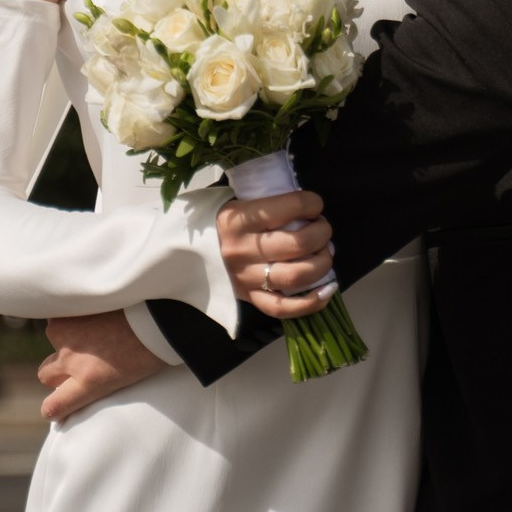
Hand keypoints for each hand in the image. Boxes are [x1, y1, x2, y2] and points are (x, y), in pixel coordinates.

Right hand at [38, 310, 160, 424]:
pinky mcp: (67, 311)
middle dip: (57, 372)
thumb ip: (95, 385)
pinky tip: (92, 313)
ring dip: (66, 338)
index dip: (53, 409)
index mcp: (89, 381)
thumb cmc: (150, 348)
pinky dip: (72, 316)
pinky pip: (60, 316)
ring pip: (54, 340)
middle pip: (45, 374)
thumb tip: (83, 387)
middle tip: (77, 363)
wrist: (157, 312)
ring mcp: (66, 333)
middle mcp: (72, 359)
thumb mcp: (123, 380)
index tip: (55, 408)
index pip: (54, 406)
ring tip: (91, 330)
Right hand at [215, 188, 336, 316]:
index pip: (285, 208)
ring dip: (322, 263)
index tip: (315, 204)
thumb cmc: (218, 223)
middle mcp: (242, 250)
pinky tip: (328, 289)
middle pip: (297, 244)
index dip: (310, 204)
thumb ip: (267, 204)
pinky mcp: (249, 298)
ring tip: (326, 253)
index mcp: (237, 220)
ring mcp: (246, 278)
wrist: (184, 253)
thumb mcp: (236, 203)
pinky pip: (284, 307)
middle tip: (323, 228)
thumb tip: (306, 207)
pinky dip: (312, 302)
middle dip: (321, 233)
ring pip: (295, 276)